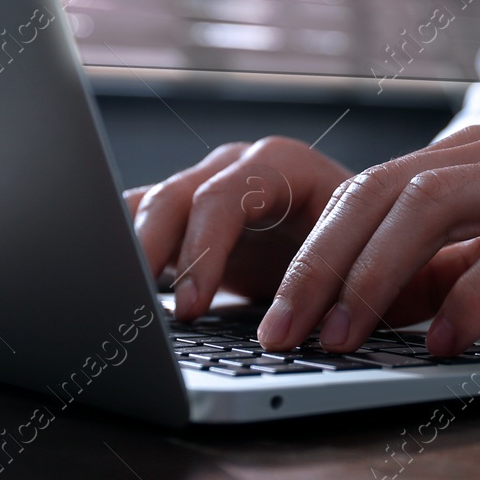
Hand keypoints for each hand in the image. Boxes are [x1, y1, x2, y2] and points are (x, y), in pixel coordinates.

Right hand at [125, 137, 355, 319]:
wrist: (358, 238)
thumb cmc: (367, 245)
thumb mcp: (366, 255)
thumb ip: (348, 277)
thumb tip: (340, 314)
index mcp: (283, 165)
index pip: (227, 196)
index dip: (204, 251)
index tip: (192, 308)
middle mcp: (236, 168)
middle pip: (175, 198)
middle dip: (151, 253)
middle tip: (138, 310)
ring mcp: (204, 188)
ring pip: (146, 209)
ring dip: (127, 253)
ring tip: (112, 301)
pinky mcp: (183, 219)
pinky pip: (137, 226)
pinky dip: (123, 258)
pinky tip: (112, 295)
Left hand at [254, 125, 479, 355]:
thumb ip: (454, 259)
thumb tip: (370, 302)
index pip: (375, 187)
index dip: (319, 247)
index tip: (282, 311)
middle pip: (387, 190)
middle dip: (325, 262)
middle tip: (289, 328)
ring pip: (434, 205)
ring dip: (376, 274)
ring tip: (347, 335)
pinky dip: (469, 297)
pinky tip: (445, 343)